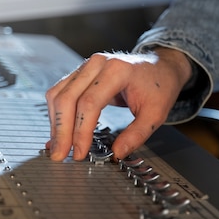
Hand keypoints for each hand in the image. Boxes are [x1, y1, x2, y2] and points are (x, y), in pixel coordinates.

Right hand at [45, 47, 192, 161]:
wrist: (162, 67)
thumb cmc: (160, 86)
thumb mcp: (156, 114)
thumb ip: (137, 134)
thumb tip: (117, 153)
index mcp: (118, 70)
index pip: (89, 103)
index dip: (81, 131)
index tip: (79, 152)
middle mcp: (98, 64)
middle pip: (67, 98)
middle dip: (62, 130)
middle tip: (60, 155)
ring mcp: (87, 66)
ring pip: (58, 94)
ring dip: (56, 123)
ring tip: (59, 147)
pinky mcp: (82, 72)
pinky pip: (61, 92)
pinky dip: (57, 113)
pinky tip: (59, 132)